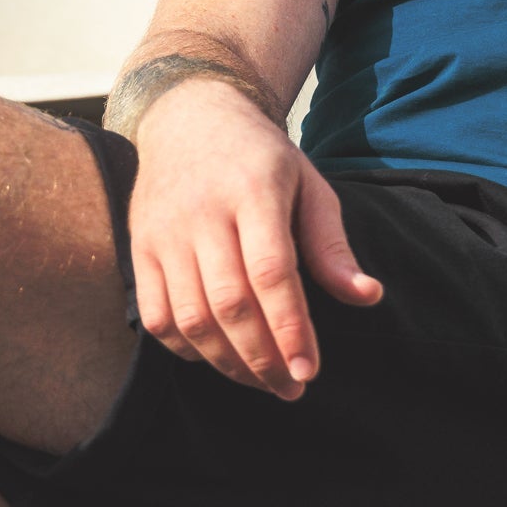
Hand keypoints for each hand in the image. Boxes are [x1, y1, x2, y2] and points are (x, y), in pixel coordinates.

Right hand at [128, 77, 381, 397]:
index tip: (310, 371)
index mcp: (254, 190)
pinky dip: (186, 349)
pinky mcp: (139, 247)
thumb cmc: (262, 159)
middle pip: (230, 303)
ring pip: (191, 317)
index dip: (290, 328)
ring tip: (262, 381)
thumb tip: (367, 296)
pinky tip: (218, 358)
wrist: (190, 119)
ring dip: (228, 362)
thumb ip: (332, 244)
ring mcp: (164, 231)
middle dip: (263, 358)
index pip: (271, 272)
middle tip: (292, 387)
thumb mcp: (309, 186)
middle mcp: (203, 212)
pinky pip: (156, 316)